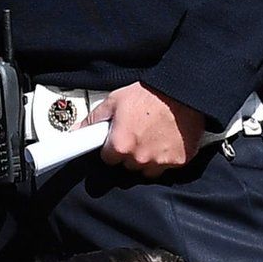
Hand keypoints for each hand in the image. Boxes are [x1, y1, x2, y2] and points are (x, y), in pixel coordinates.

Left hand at [87, 83, 204, 176]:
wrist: (182, 92)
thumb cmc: (150, 94)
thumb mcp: (116, 100)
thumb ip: (95, 118)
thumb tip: (80, 129)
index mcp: (120, 144)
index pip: (108, 159)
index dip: (111, 148)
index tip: (115, 142)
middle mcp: (138, 157)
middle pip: (127, 165)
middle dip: (129, 152)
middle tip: (137, 133)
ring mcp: (159, 162)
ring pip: (147, 169)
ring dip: (147, 157)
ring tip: (152, 136)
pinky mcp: (178, 162)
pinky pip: (167, 166)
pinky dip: (166, 156)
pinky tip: (166, 139)